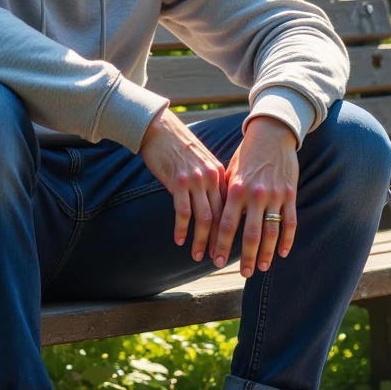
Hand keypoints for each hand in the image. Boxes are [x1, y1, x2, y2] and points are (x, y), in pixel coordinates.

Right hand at [140, 108, 225, 262]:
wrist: (160, 128)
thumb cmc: (179, 146)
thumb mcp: (202, 162)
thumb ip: (210, 181)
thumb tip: (215, 204)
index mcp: (220, 174)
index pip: (230, 209)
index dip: (231, 232)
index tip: (229, 248)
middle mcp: (212, 178)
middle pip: (221, 217)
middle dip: (220, 242)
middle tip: (219, 261)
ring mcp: (196, 180)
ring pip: (204, 218)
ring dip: (202, 240)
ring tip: (198, 256)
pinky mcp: (178, 181)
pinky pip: (183, 211)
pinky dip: (182, 228)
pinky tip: (179, 240)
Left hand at [210, 116, 298, 277]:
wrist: (271, 134)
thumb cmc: (246, 155)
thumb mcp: (230, 173)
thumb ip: (225, 197)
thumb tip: (215, 221)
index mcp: (236, 190)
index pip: (227, 225)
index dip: (222, 246)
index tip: (216, 261)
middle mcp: (255, 195)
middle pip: (251, 235)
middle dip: (247, 258)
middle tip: (244, 274)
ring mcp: (275, 195)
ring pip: (272, 232)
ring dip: (268, 254)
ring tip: (263, 268)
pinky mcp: (290, 194)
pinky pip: (290, 222)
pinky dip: (288, 240)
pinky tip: (283, 252)